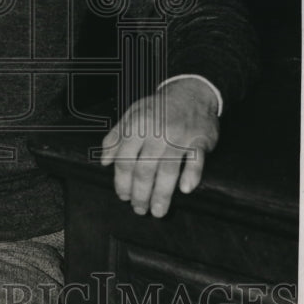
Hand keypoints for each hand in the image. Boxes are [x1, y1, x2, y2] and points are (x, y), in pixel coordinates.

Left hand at [100, 79, 219, 217]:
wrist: (190, 92)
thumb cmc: (157, 108)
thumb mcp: (131, 115)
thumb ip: (115, 138)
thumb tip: (104, 162)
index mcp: (137, 127)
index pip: (125, 160)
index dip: (122, 182)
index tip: (123, 196)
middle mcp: (156, 133)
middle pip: (144, 170)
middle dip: (140, 194)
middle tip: (139, 209)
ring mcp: (179, 137)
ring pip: (168, 170)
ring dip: (162, 194)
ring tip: (157, 211)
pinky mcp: (199, 141)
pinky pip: (196, 161)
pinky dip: (191, 175)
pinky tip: (185, 190)